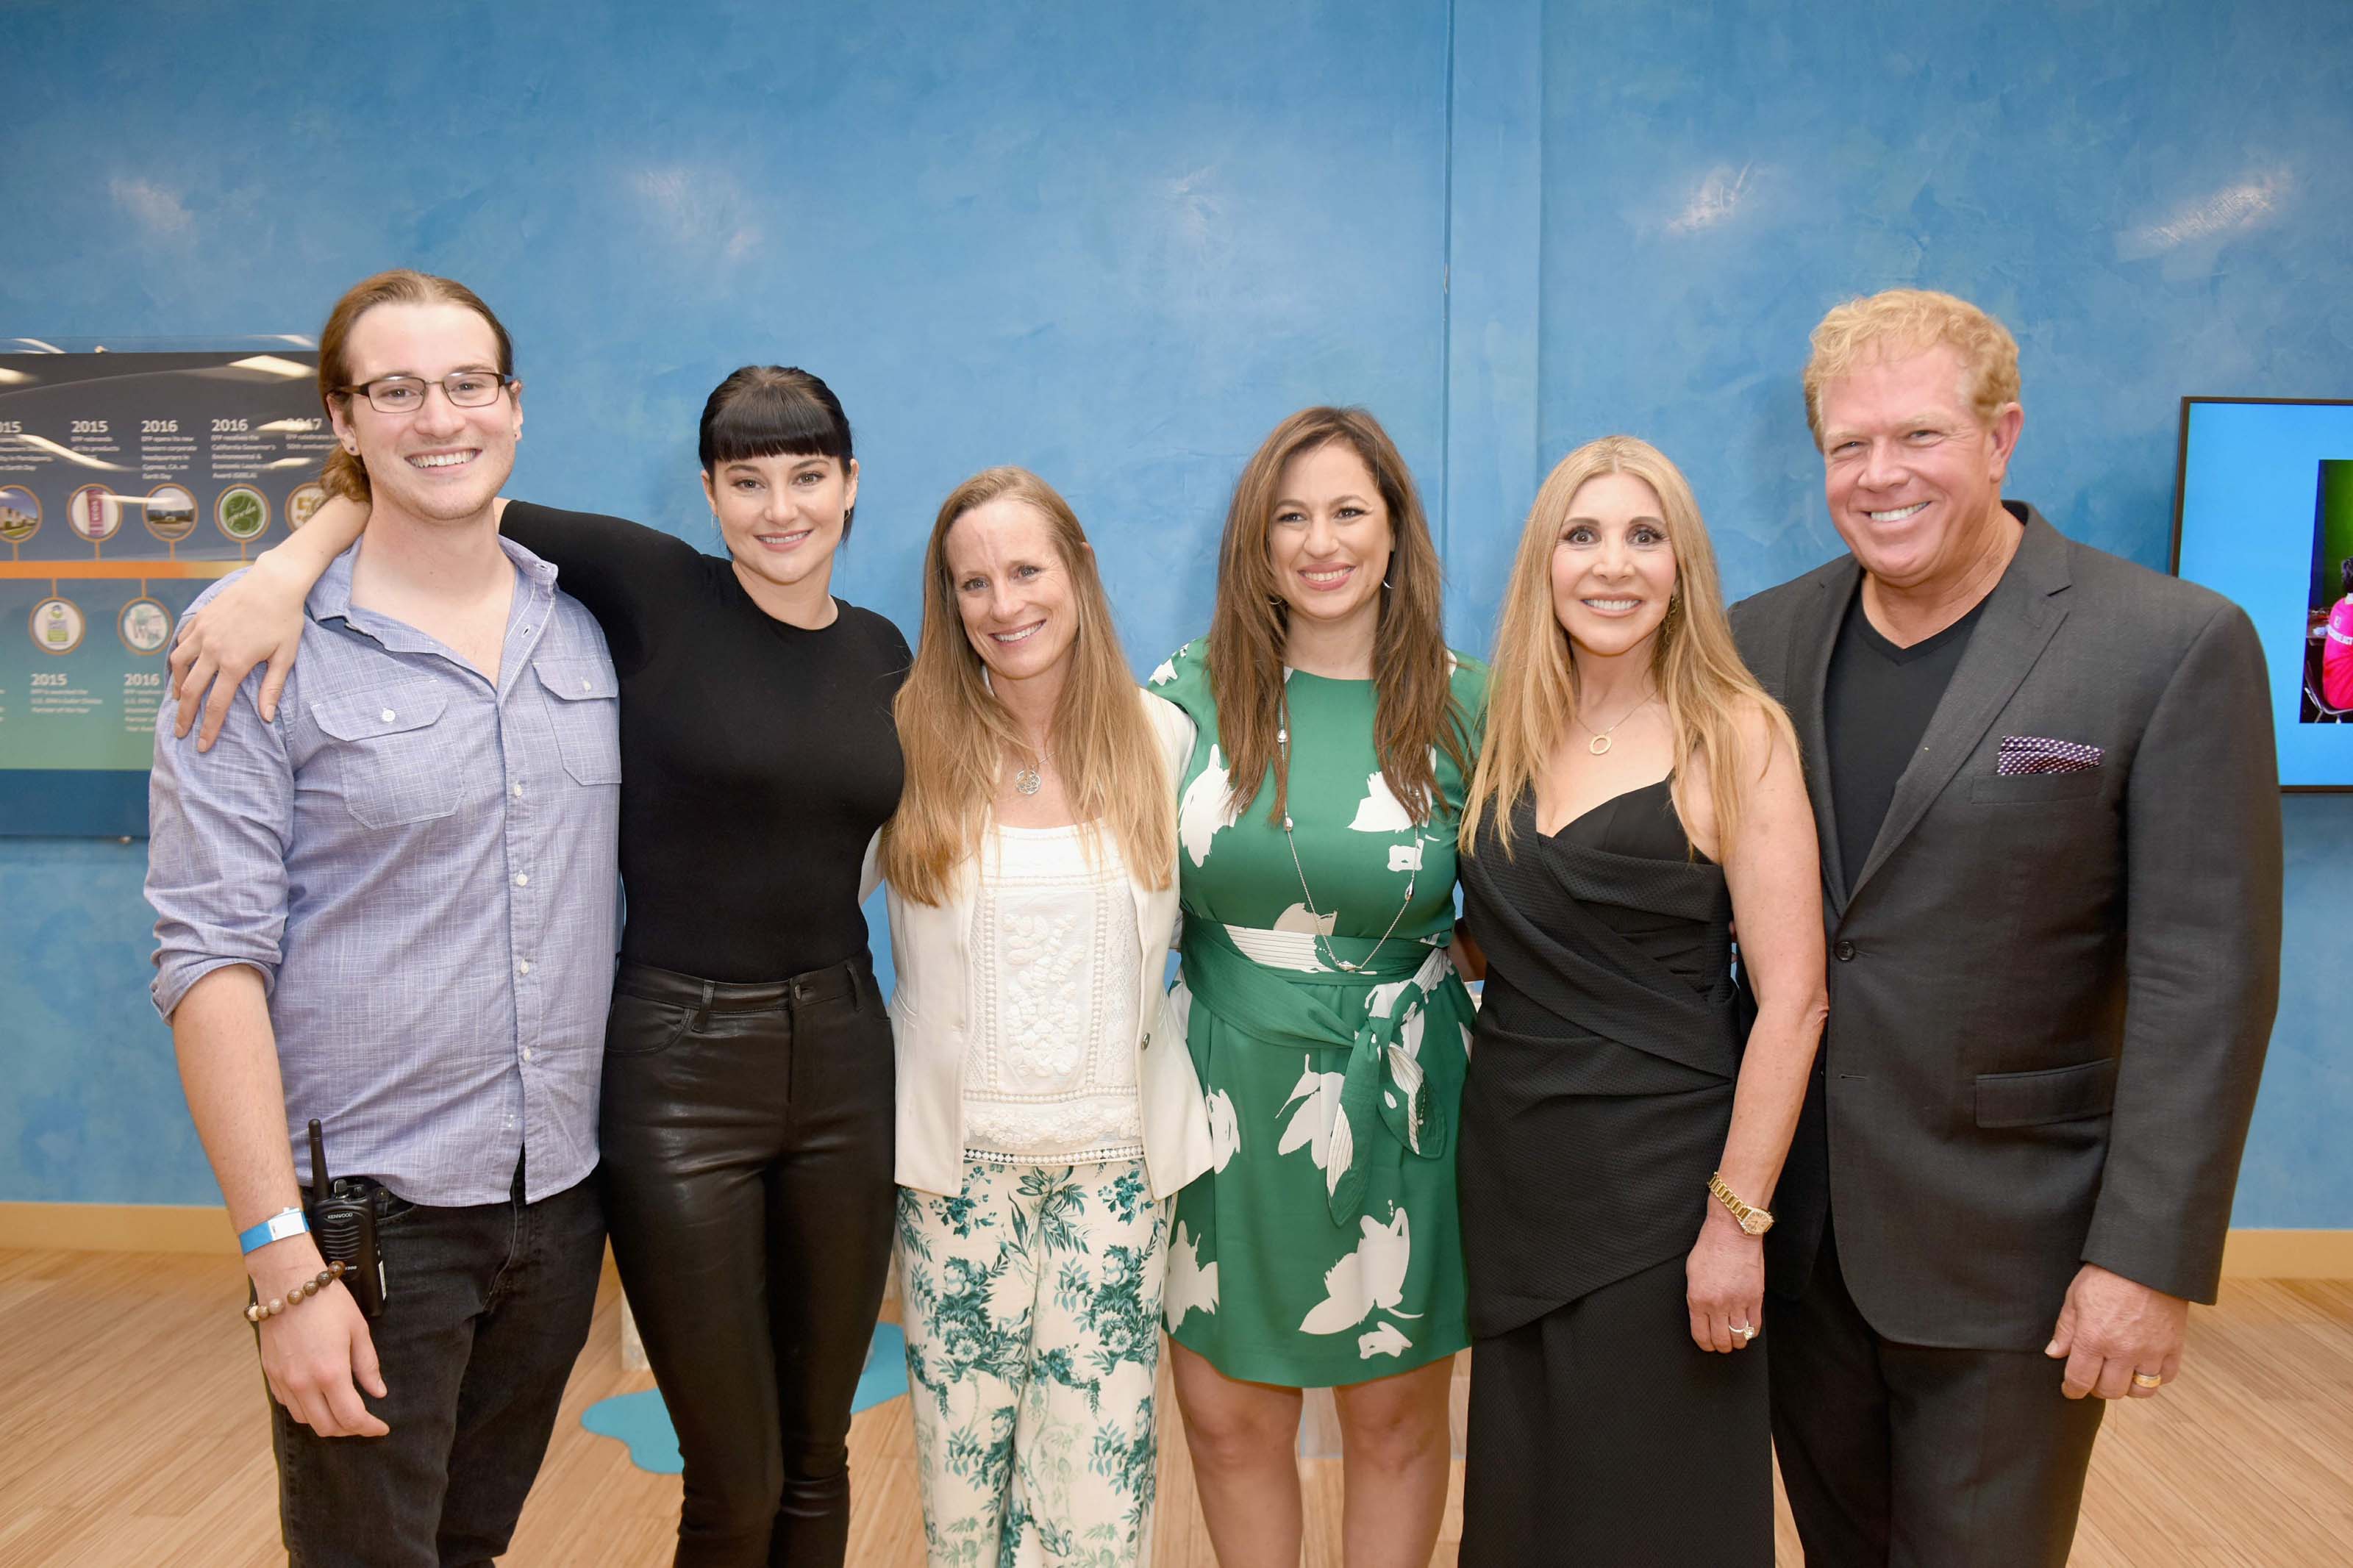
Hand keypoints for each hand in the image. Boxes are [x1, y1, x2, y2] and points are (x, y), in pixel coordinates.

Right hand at [169, 554, 309, 750]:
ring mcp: (203, 633)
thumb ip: (272, 687)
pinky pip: (181, 643)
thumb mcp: (285, 656)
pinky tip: (180, 667)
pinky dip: (176, 658)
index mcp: (235, 664)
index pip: (217, 705)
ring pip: (177, 664)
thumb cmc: (285, 620)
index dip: (208, 728)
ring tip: (178, 700)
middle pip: (190, 690)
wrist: (274, 582)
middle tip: (180, 732)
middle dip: (184, 715)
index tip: (202, 745)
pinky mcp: (199, 618)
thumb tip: (266, 717)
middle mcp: (213, 650)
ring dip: (175, 685)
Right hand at [250, 1239, 389, 1436]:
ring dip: (326, 1421)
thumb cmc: (328, 1302)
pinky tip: (318, 1397)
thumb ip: (368, 1366)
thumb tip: (377, 1393)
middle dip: (349, 1429)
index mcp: (330, 1373)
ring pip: (305, 1420)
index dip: (368, 1428)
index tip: (381, 1428)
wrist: (289, 1283)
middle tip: (364, 1421)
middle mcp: (303, 1383)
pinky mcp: (270, 1374)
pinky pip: (288, 1404)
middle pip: (326, 1427)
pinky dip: (306, 1409)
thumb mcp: (358, 1330)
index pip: (351, 1418)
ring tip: (342, 1410)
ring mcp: (283, 1380)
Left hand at [1685, 1208, 1764, 1353]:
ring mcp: (1739, 1302)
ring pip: (1739, 1337)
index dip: (1705, 1345)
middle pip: (1721, 1340)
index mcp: (1698, 1299)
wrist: (1733, 1232)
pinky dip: (1750, 1332)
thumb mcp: (1691, 1274)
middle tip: (1722, 1345)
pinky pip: (1755, 1325)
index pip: (1701, 1335)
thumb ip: (1695, 1297)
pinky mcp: (1756, 1297)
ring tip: (1734, 1339)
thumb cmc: (1710, 1247)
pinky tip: (1746, 1328)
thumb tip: (1701, 1315)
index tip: (1707, 1345)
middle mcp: (1718, 1304)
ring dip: (1736, 1342)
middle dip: (1721, 1347)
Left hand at [2045, 1262, 2187, 1399]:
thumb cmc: (2106, 1274)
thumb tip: (2054, 1353)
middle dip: (2098, 1388)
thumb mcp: (2075, 1297)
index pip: (2080, 1380)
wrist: (2146, 1259)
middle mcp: (2123, 1351)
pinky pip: (2166, 1377)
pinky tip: (2144, 1367)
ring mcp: (2151, 1351)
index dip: (2073, 1390)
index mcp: (2093, 1339)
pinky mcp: (2174, 1346)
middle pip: (2110, 1390)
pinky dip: (2155, 1378)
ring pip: (2140, 1390)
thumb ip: (2065, 1329)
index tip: (2071, 1390)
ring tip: (2120, 1374)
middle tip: (2095, 1378)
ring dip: (2127, 1387)